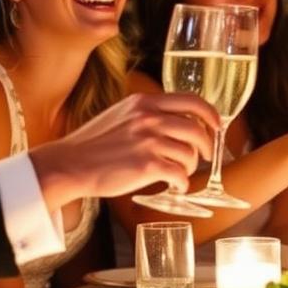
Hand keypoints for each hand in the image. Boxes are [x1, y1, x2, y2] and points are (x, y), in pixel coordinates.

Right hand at [29, 92, 218, 209]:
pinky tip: (175, 186)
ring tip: (179, 173)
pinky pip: (180, 174)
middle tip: (206, 156)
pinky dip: (182, 183)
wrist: (70, 164)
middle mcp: (149, 118)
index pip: (191, 101)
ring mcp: (148, 141)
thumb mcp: (122, 114)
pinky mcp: (147, 165)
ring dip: (190, 167)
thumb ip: (148, 112)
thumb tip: (176, 119)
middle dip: (207, 145)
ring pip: (190, 154)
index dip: (210, 114)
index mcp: (145, 102)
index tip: (217, 125)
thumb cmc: (94, 143)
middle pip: (197, 129)